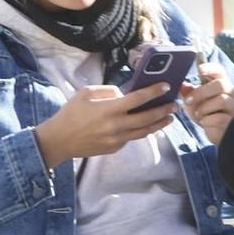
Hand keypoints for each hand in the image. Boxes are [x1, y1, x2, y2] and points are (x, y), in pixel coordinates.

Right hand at [34, 83, 175, 165]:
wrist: (58, 141)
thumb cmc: (70, 114)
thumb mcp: (85, 94)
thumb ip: (107, 91)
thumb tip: (124, 93)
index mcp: (109, 109)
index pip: (138, 99)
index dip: (153, 92)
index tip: (166, 86)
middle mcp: (115, 126)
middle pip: (147, 118)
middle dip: (163, 110)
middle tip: (175, 104)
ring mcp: (116, 140)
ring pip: (144, 132)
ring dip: (159, 124)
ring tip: (169, 117)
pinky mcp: (114, 148)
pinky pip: (132, 138)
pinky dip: (141, 131)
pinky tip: (148, 125)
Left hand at [182, 62, 233, 143]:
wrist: (213, 131)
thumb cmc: (205, 112)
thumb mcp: (192, 101)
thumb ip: (187, 92)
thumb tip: (181, 84)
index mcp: (220, 83)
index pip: (219, 70)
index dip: (210, 68)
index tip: (199, 70)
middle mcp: (230, 92)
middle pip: (220, 84)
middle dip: (201, 92)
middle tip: (188, 101)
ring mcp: (232, 106)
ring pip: (221, 100)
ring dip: (204, 108)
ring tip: (198, 114)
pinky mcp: (232, 120)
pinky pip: (220, 117)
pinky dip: (207, 120)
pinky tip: (204, 122)